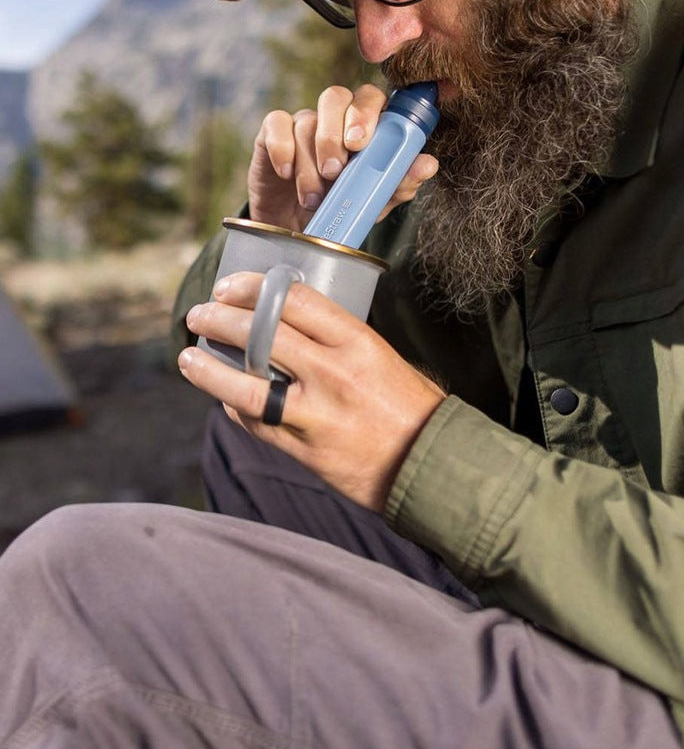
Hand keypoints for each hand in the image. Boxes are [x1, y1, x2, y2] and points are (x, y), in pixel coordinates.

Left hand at [178, 272, 445, 510]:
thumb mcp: (379, 354)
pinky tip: (223, 396)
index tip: (228, 285)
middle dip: (219, 320)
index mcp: (356, 341)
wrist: (430, 463)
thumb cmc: (408, 403)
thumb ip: (334, 339)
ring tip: (188, 357)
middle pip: (260, 336)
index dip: (252, 287)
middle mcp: (333, 374)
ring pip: (246, 386)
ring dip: (209, 370)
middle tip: (199, 314)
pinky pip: (257, 423)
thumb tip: (285, 320)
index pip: (293, 300)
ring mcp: (316, 415)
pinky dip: (235, 406)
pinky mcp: (304, 450)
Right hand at [248, 83, 438, 230]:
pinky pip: (276, 124)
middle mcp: (334, 117)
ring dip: (310, 162)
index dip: (367, 113)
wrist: (298, 231)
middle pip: (335, 96)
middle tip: (336, 169)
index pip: (371, 98)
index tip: (361, 143)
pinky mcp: (272, 133)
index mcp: (364, 126)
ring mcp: (303, 123)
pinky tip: (286, 174)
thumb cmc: (341, 209)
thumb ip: (399, 183)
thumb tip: (428, 164)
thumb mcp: (373, 202)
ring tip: (313, 197)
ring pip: (306, 120)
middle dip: (334, 132)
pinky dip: (282, 150)